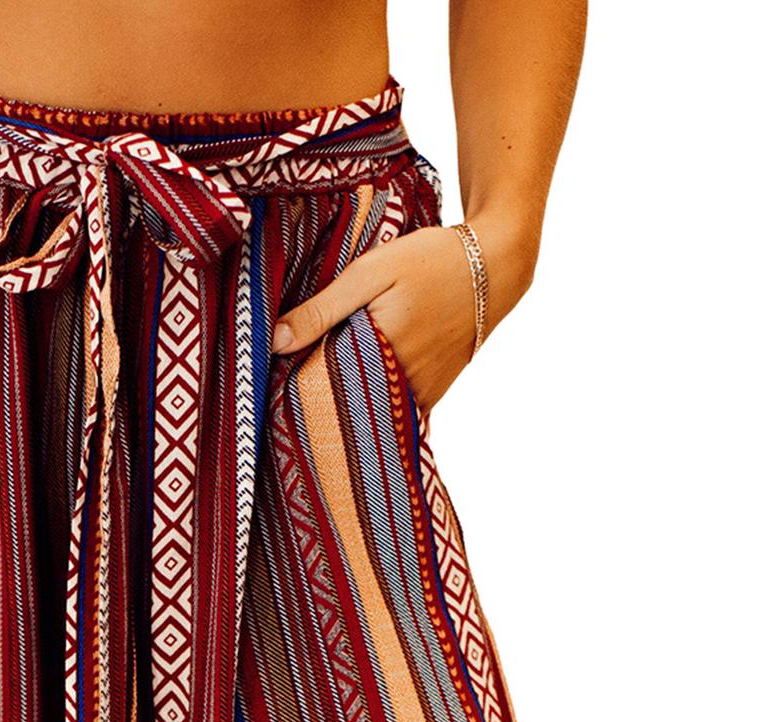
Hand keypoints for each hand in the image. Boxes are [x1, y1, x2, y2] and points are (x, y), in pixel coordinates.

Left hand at [270, 210, 535, 411]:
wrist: (494, 268)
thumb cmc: (430, 261)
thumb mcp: (370, 273)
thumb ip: (322, 309)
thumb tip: (275, 342)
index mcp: (380, 356)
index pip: (321, 387)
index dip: (296, 385)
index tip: (274, 382)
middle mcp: (402, 387)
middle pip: (344, 406)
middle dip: (318, 400)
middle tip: (288, 392)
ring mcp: (421, 397)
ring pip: (369, 412)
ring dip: (347, 404)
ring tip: (319, 391)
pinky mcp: (432, 398)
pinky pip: (393, 411)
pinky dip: (374, 404)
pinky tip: (357, 393)